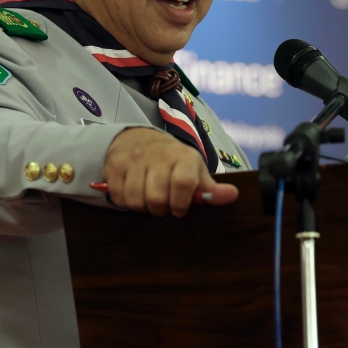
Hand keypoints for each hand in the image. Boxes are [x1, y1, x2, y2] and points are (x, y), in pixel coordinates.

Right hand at [103, 128, 238, 216]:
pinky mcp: (114, 165)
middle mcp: (158, 155)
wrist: (139, 138)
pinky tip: (133, 190)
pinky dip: (125, 201)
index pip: (184, 183)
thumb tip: (233, 195)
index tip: (180, 208)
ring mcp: (134, 159)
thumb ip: (212, 188)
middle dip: (161, 209)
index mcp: (183, 156)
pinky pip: (119, 197)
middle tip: (163, 203)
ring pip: (136, 201)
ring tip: (148, 197)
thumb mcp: (196, 171)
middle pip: (158, 198)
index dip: (181, 203)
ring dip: (143, 207)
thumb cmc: (173, 162)